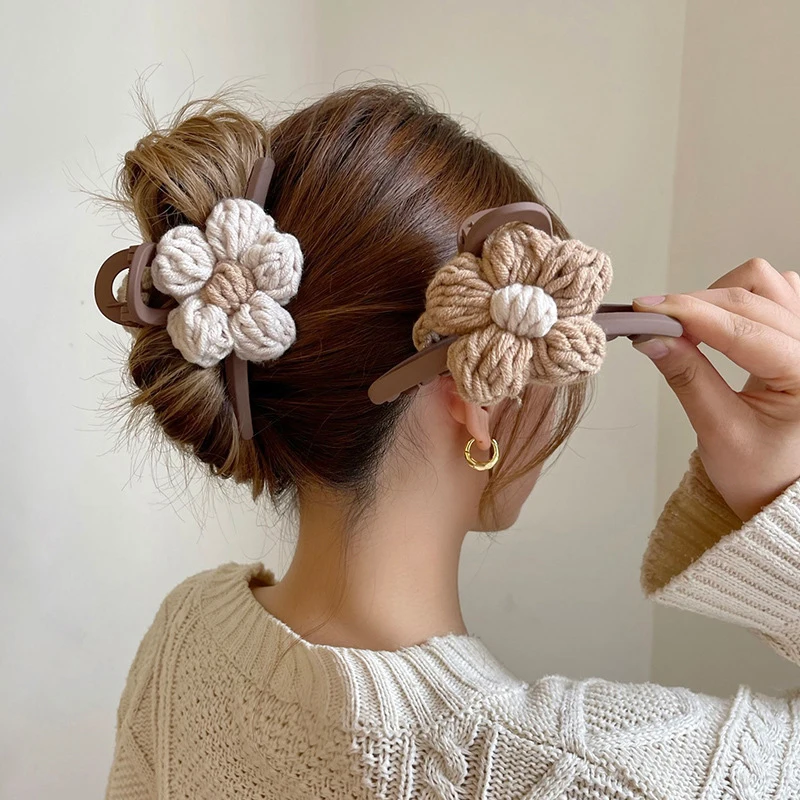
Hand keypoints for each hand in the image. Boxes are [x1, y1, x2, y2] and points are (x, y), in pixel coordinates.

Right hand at [632, 258, 799, 520]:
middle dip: (697, 304)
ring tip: (688, 326)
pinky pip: (777, 293)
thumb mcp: (719, 432)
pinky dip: (740, 299)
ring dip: (721, 295)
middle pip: (755, 294)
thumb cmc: (763, 475)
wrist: (784, 491)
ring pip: (767, 283)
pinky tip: (716, 324)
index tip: (645, 311)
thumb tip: (651, 338)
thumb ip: (688, 378)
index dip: (690, 314)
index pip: (743, 329)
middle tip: (652, 321)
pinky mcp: (799, 336)